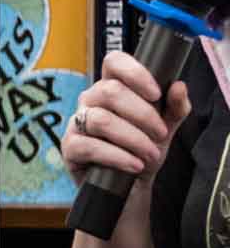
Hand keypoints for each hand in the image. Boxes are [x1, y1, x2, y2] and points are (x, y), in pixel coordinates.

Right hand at [61, 52, 189, 188]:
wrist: (129, 186)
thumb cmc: (143, 149)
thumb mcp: (166, 127)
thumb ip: (175, 107)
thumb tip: (178, 86)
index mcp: (112, 86)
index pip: (114, 62)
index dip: (134, 72)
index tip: (156, 93)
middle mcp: (90, 100)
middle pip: (109, 91)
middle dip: (142, 114)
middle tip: (161, 133)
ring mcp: (77, 122)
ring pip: (101, 120)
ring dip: (132, 138)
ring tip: (151, 154)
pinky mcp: (70, 147)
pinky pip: (89, 146)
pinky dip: (117, 156)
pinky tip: (134, 165)